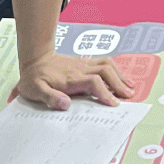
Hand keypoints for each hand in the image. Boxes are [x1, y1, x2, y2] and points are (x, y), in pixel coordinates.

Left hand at [15, 51, 133, 109]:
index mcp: (70, 78)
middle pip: (106, 71)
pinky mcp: (85, 63)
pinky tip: (120, 77)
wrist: (35, 58)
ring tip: (130, 86)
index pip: (93, 82)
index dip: (105, 92)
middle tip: (129, 96)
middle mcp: (80, 69)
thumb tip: (66, 105)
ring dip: (120, 75)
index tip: (113, 103)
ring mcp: (84, 65)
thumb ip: (49, 97)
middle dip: (119, 83)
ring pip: (108, 65)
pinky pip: (104, 63)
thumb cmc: (34, 77)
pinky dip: (116, 70)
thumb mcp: (34, 90)